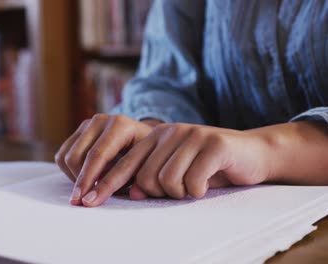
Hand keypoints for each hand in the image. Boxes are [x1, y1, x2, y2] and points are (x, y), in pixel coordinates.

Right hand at [54, 114, 154, 204]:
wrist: (144, 139)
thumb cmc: (144, 156)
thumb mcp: (141, 167)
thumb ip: (122, 180)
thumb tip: (97, 196)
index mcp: (120, 125)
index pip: (97, 155)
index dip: (89, 180)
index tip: (84, 201)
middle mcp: (101, 120)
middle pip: (76, 157)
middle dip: (80, 182)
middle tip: (88, 199)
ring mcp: (87, 124)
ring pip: (66, 157)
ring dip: (76, 177)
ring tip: (93, 185)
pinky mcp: (78, 132)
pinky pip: (62, 156)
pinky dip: (70, 171)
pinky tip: (87, 177)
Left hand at [80, 123, 273, 206]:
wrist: (250, 154)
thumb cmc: (208, 167)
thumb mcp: (175, 171)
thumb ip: (151, 177)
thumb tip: (130, 192)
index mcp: (155, 137)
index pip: (123, 163)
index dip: (104, 185)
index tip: (86, 203)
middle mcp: (169, 132)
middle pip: (145, 178)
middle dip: (160, 193)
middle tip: (180, 190)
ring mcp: (192, 135)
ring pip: (167, 180)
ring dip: (181, 193)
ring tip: (194, 186)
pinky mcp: (214, 144)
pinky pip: (193, 180)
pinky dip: (199, 191)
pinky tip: (207, 184)